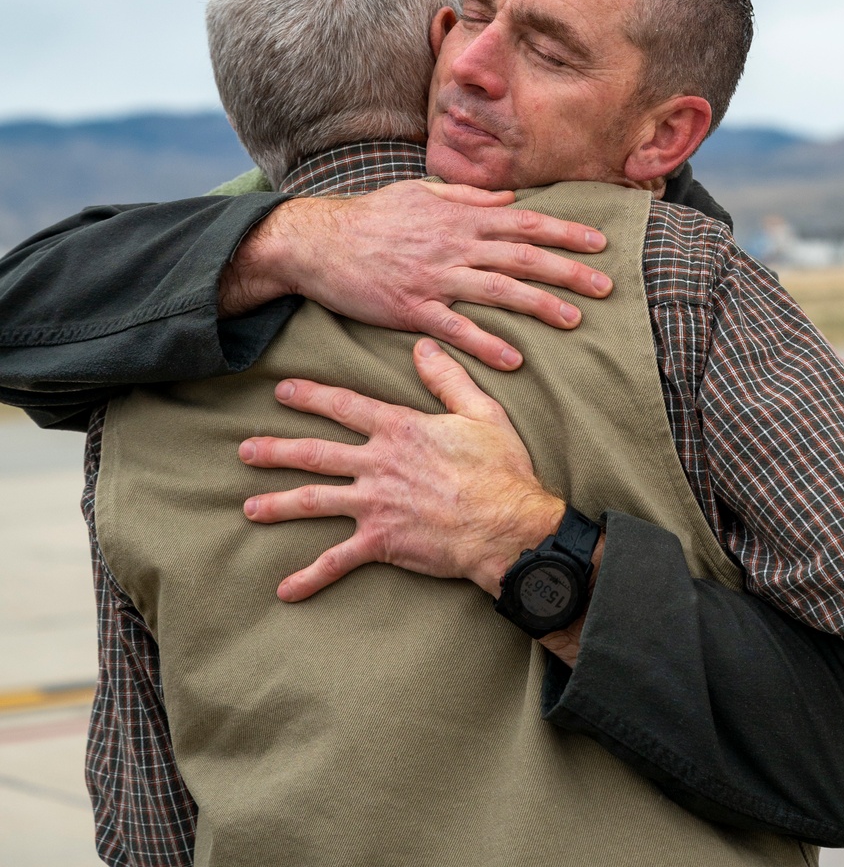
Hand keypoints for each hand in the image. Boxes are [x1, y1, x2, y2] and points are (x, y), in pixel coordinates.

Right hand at [219, 179, 611, 369]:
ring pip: (497, 290)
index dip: (564, 232)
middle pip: (522, 256)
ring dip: (539, 305)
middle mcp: (453, 245)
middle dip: (568, 270)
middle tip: (605, 286)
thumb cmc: (371, 217)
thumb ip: (467, 198)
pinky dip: (486, 343)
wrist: (318, 241)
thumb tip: (510, 198)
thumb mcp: (420, 193)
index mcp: (459, 218)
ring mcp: (433, 277)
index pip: (524, 223)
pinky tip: (514, 358)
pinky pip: (456, 328)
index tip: (598, 242)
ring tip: (574, 320)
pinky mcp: (410, 307)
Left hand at [239, 338, 565, 601]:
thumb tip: (424, 347)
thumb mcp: (481, 412)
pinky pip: (337, 561)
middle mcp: (378, 463)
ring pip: (314, 500)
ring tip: (249, 507)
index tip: (282, 391)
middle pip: (314, 452)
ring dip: (278, 504)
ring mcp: (374, 503)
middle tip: (244, 449)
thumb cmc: (500, 469)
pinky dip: (309, 576)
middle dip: (275, 450)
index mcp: (399, 429)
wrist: (506, 525)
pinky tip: (285, 588)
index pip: (343, 406)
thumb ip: (448, 378)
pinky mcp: (380, 541)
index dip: (310, 396)